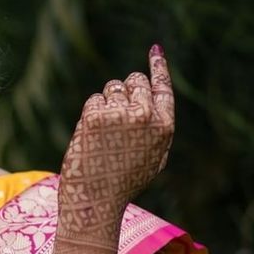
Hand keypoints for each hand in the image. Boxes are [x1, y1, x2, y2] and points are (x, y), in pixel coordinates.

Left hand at [58, 45, 173, 237]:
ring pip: (112, 88)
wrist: (96, 203)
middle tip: (115, 116)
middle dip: (125, 91)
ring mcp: (121, 114)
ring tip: (104, 135)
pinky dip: (90, 114)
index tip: (155, 50)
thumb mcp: (151, 159)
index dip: (158, 67)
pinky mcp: (97, 116)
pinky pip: (94, 101)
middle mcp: (146, 116)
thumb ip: (155, 130)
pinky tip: (91, 136)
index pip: (163, 88)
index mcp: (164, 128)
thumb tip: (152, 103)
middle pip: (135, 81)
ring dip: (106, 103)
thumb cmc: (122, 185)